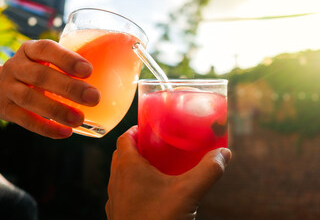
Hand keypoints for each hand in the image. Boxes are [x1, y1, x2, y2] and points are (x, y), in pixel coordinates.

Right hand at [0, 40, 99, 138]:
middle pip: (40, 76)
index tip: (88, 70)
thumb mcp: (43, 61)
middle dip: (69, 88)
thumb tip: (114, 68)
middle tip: (94, 97)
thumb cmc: (34, 72)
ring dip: (57, 110)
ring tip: (80, 119)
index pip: (46, 49)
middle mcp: (16, 67)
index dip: (67, 59)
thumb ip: (68, 64)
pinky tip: (66, 132)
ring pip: (30, 99)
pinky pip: (24, 120)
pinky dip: (45, 128)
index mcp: (30, 50)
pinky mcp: (5, 110)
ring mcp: (8, 88)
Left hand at [106, 126, 230, 219]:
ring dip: (134, 167)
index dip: (135, 129)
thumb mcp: (188, 193)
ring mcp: (114, 198)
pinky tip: (152, 194)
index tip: (149, 127)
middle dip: (137, 147)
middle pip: (122, 154)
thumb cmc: (158, 219)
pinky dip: (133, 186)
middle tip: (157, 146)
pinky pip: (123, 192)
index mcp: (128, 167)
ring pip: (121, 174)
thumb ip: (208, 171)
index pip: (124, 138)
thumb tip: (224, 153)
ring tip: (156, 169)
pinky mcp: (118, 213)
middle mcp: (116, 180)